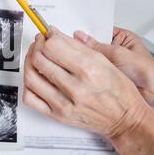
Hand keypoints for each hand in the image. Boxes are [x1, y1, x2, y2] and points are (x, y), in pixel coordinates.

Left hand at [23, 28, 148, 138]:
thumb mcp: (105, 61)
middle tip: (41, 43)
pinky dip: (28, 85)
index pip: (53, 46)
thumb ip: (78, 47)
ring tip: (35, 57)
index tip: (49, 34)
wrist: (125, 120)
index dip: (48, 36)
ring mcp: (64, 103)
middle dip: (37, 46)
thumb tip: (55, 34)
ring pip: (31, 77)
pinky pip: (30, 98)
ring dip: (29, 62)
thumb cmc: (119, 91)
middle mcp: (75, 87)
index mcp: (88, 70)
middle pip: (39, 59)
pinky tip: (35, 78)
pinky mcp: (57, 116)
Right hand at [74, 27, 153, 127]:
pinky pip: (90, 72)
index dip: (83, 32)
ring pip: (89, 60)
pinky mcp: (104, 78)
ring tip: (77, 62)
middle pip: (91, 45)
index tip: (69, 34)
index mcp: (120, 37)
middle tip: (70, 48)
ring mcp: (108, 64)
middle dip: (81, 48)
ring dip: (83, 62)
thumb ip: (96, 46)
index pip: (97, 30)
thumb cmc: (147, 73)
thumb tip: (78, 37)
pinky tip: (79, 73)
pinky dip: (84, 73)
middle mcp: (113, 49)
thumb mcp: (118, 54)